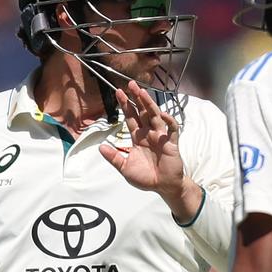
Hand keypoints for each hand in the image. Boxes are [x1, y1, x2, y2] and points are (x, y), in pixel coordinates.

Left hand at [99, 81, 183, 198]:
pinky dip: (169, 121)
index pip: (131, 117)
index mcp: (138, 137)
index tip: (119, 92)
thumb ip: (114, 157)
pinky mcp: (171, 142)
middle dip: (137, 98)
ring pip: (155, 116)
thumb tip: (100, 147)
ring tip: (143, 92)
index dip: (126, 105)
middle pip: (142, 112)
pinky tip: (163, 114)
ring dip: (149, 104)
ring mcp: (160, 136)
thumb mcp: (125, 168)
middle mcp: (148, 133)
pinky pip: (171, 129)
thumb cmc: (145, 177)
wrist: (162, 187)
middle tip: (131, 84)